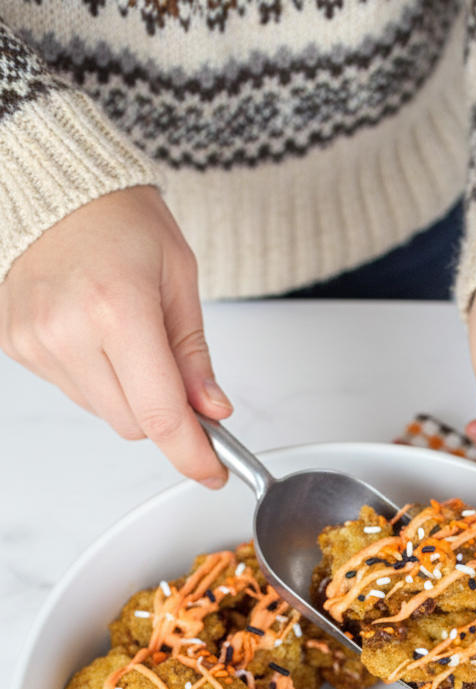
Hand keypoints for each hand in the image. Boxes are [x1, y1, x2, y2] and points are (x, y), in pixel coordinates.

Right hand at [0, 186, 231, 485]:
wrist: (56, 185)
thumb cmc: (118, 217)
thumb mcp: (178, 278)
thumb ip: (194, 355)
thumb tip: (212, 410)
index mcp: (118, 309)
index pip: (161, 415)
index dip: (192, 453)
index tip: (211, 470)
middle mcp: (68, 329)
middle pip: (134, 424)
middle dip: (164, 411)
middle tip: (173, 369)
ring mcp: (35, 340)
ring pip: (104, 413)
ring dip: (128, 393)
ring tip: (125, 334)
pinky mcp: (15, 345)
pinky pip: (73, 390)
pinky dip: (95, 376)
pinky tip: (94, 332)